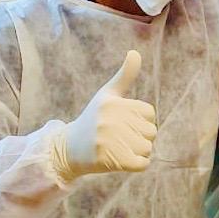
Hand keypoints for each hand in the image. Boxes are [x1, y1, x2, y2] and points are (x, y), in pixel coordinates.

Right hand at [52, 51, 156, 181]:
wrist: (67, 150)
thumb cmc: (93, 120)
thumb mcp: (107, 95)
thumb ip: (124, 75)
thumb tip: (135, 52)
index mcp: (112, 103)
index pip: (150, 113)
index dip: (140, 121)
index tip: (122, 123)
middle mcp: (109, 120)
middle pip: (151, 132)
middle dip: (140, 138)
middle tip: (118, 138)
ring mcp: (108, 141)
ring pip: (148, 149)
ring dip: (138, 152)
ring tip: (117, 149)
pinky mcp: (109, 160)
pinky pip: (143, 164)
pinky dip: (137, 165)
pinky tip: (121, 161)